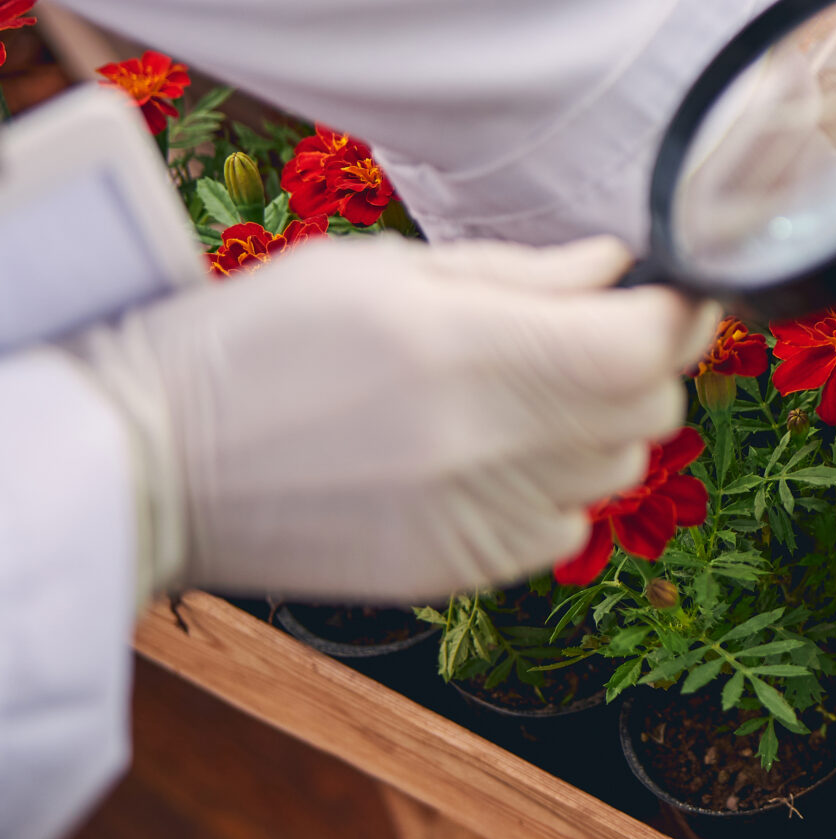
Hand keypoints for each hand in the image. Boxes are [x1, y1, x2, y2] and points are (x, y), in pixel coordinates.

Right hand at [61, 236, 714, 602]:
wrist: (154, 464)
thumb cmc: (262, 340)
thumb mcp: (384, 270)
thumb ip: (518, 275)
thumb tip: (618, 267)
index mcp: (472, 353)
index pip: (646, 344)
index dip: (678, 311)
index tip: (668, 289)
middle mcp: (489, 447)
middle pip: (651, 409)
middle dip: (642, 363)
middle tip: (588, 331)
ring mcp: (478, 519)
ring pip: (619, 470)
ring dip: (601, 427)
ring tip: (522, 394)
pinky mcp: (461, 571)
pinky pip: (566, 527)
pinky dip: (556, 489)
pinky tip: (489, 457)